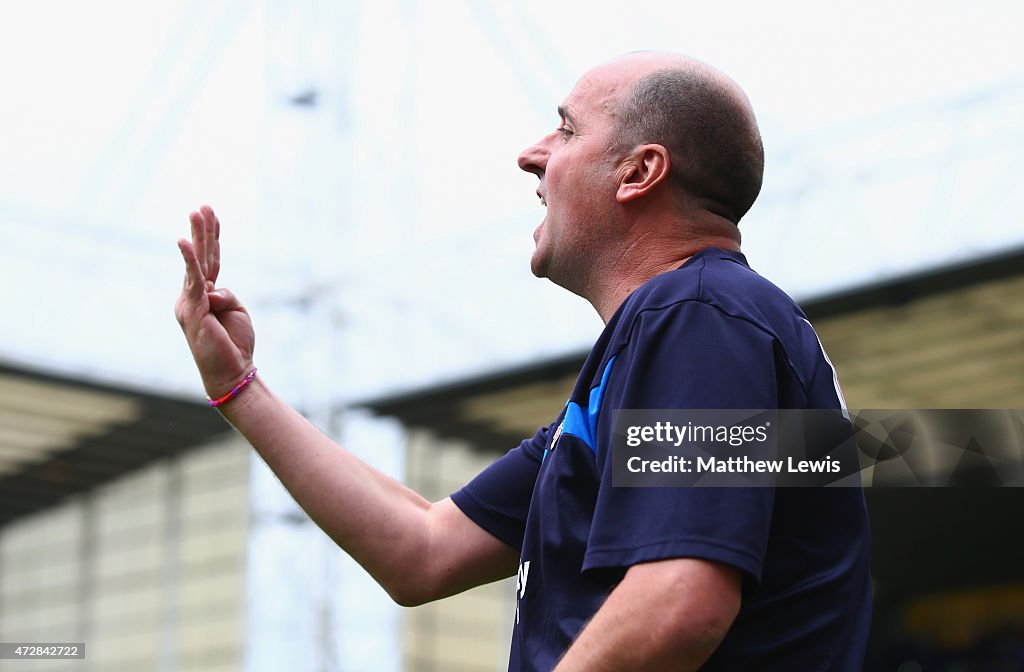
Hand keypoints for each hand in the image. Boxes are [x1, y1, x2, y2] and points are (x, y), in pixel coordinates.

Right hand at [175, 205, 254, 397]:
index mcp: (204, 295)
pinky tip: (183, 241)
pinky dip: (189, 259)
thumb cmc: (234, 343)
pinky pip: (192, 279)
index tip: (213, 215)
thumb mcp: (236, 311)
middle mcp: (192, 296)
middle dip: (203, 230)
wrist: (231, 371)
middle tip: (203, 206)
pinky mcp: (193, 308)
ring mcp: (190, 301)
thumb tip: (213, 289)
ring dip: (198, 235)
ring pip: (198, 262)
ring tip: (197, 211)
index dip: (212, 238)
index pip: (211, 261)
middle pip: (202, 256)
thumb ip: (225, 294)